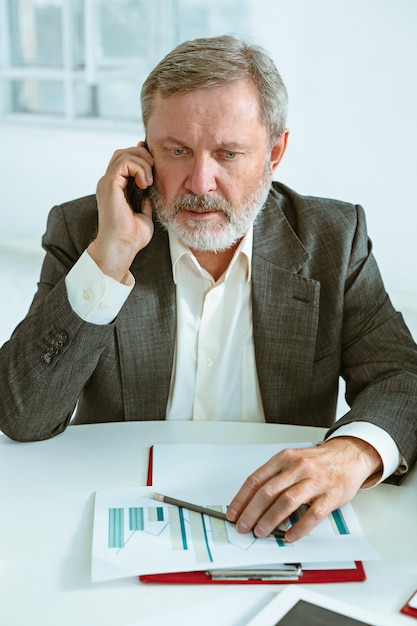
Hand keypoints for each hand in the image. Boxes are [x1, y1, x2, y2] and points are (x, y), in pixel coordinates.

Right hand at [88, 143, 154, 282]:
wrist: (123, 247)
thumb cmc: (132, 237)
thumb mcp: (144, 214)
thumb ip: (145, 201)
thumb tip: (151, 191)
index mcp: (115, 189)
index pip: (125, 161)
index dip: (140, 157)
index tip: (154, 165)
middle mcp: (109, 183)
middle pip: (123, 153)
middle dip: (142, 155)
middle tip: (154, 169)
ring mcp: (107, 183)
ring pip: (123, 154)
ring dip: (142, 162)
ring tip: (150, 181)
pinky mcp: (109, 184)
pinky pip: (124, 163)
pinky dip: (138, 168)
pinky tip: (145, 183)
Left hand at [226, 436, 381, 541]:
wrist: (348, 455)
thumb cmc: (317, 462)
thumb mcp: (292, 460)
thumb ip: (274, 477)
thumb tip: (251, 501)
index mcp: (284, 458)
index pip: (256, 479)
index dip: (242, 498)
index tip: (233, 513)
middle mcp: (298, 467)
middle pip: (268, 491)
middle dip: (252, 512)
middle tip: (244, 526)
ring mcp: (315, 481)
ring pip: (287, 501)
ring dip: (270, 519)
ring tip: (261, 532)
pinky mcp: (330, 495)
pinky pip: (312, 514)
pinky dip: (299, 527)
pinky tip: (290, 535)